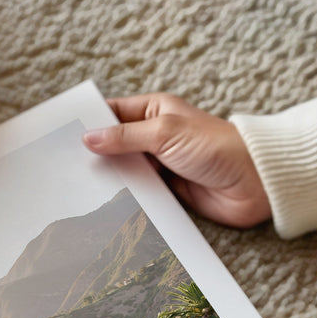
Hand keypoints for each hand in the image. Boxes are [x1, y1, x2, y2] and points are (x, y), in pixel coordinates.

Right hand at [82, 93, 270, 227]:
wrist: (253, 183)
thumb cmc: (217, 146)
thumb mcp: (165, 133)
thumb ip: (125, 136)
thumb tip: (89, 137)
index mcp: (154, 111)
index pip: (112, 113)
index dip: (89, 123)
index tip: (63, 136)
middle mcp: (155, 136)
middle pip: (115, 145)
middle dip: (95, 155)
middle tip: (65, 167)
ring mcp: (160, 165)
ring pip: (125, 172)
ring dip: (109, 180)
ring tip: (79, 190)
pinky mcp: (168, 191)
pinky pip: (140, 194)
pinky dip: (126, 199)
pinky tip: (106, 206)